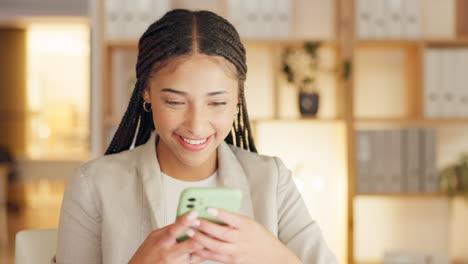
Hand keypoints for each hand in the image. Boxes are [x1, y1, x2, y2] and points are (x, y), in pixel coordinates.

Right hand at [129, 211, 206, 263]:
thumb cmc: (147, 254)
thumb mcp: (154, 237)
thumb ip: (169, 229)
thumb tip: (184, 220)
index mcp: (162, 242)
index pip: (174, 229)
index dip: (185, 221)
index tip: (194, 212)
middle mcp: (170, 253)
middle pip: (191, 244)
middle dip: (203, 235)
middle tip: (213, 226)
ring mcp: (177, 263)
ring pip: (197, 254)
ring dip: (206, 245)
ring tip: (215, 236)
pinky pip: (196, 261)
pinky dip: (203, 254)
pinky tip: (209, 248)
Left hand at [187, 208, 301, 263]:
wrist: (272, 257)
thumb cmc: (260, 238)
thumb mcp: (251, 223)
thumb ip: (234, 219)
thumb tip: (214, 212)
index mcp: (248, 226)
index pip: (233, 219)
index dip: (220, 213)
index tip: (208, 208)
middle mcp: (242, 240)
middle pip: (221, 233)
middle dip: (205, 227)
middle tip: (192, 220)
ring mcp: (236, 252)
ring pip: (215, 247)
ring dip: (201, 240)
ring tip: (190, 233)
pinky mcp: (232, 262)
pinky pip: (215, 257)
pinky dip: (203, 252)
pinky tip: (194, 248)